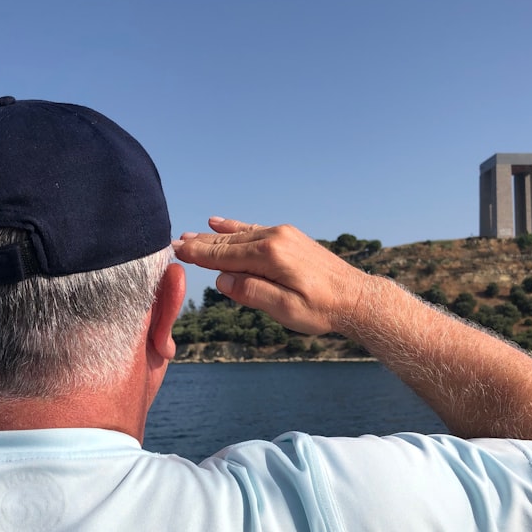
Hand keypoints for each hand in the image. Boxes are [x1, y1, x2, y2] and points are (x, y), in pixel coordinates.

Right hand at [172, 217, 369, 334]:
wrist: (357, 298)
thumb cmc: (322, 309)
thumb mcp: (284, 309)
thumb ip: (252, 292)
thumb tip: (223, 280)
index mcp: (270, 256)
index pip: (225, 255)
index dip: (198, 254)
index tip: (174, 250)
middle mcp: (275, 238)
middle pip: (229, 242)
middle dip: (201, 243)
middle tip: (174, 242)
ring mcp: (284, 235)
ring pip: (240, 235)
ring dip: (215, 236)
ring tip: (191, 235)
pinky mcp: (290, 238)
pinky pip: (254, 230)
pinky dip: (235, 228)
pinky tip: (221, 223)